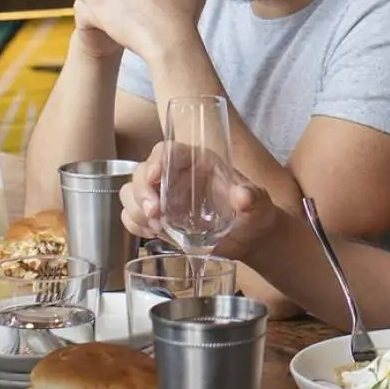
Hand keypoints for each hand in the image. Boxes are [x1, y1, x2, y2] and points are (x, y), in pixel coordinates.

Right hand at [118, 143, 282, 258]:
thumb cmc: (254, 213)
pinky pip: (131, 216)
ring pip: (131, 193)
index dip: (156, 160)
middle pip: (142, 172)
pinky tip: (152, 234)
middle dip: (141, 192)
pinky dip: (134, 225)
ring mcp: (163, 197)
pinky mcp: (158, 218)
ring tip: (156, 227)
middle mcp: (176, 175)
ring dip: (135, 210)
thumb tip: (242, 196)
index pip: (167, 151)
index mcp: (197, 162)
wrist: (251, 238)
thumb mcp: (258, 204)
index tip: (155, 177)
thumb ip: (252, 197)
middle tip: (155, 214)